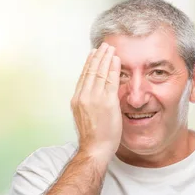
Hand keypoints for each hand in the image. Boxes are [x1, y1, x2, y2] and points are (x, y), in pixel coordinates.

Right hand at [71, 42, 121, 162]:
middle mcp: (84, 96)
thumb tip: (94, 97)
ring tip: (111, 48)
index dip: (89, 63)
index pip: (84, 76)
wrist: (95, 149)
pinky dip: (113, 68)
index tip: (94, 54)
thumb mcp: (85, 117)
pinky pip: (111, 80)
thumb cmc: (93, 138)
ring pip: (100, 72)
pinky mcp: (107, 102)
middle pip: (91, 70)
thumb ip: (88, 104)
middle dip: (98, 56)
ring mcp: (94, 98)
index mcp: (77, 100)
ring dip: (106, 58)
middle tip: (104, 45)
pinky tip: (116, 60)